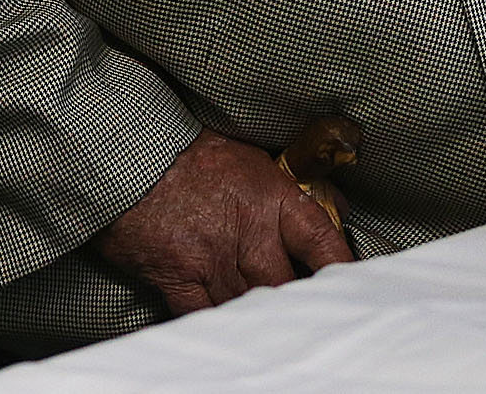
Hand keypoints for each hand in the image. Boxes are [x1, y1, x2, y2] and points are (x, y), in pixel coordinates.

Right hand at [95, 128, 352, 314]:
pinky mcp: (176, 278)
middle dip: (297, 300)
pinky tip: (234, 331)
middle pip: (284, 283)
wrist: (131, 158)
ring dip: (264, 317)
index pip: (321, 240)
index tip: (354, 285)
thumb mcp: (254, 158)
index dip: (341, 267)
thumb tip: (339, 207)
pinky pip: (204, 315)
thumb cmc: (194, 155)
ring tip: (282, 330)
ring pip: (248, 303)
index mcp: (271, 198)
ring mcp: (211, 259)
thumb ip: (294, 188)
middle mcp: (246, 233)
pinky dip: (220, 325)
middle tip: (312, 314)